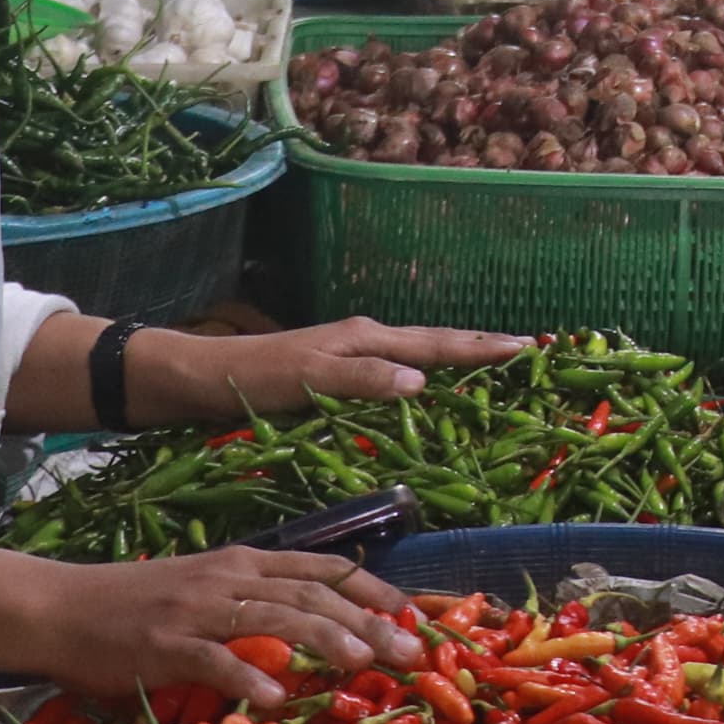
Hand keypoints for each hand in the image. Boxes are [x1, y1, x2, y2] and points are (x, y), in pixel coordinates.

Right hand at [22, 546, 422, 708]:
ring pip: (274, 617)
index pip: (321, 568)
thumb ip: (254, 602)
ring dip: (322, 639)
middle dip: (365, 621)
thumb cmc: (136, 605)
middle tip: (407, 653)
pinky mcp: (164, 645)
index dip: (370, 587)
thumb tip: (312, 628)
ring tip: (362, 663)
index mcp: (243, 562)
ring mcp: (196, 610)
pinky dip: (246, 675)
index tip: (411, 613)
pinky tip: (274, 696)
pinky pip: (213, 660)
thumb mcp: (205, 589)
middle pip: (311, 594)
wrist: (61, 607)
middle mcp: (228, 578)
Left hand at [132, 319, 533, 426]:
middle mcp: (365, 341)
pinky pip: (395, 369)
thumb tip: (422, 382)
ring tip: (489, 360)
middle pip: (434, 342)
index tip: (524, 347)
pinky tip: (427, 384)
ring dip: (455, 356)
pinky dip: (423, 372)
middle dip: (478, 345)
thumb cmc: (252, 378)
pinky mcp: (336, 372)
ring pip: (416, 353)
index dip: (480, 349)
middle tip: (523, 348)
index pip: (435, 345)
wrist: (198, 378)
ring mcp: (351, 354)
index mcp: (365, 338)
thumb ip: (363, 380)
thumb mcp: (308, 379)